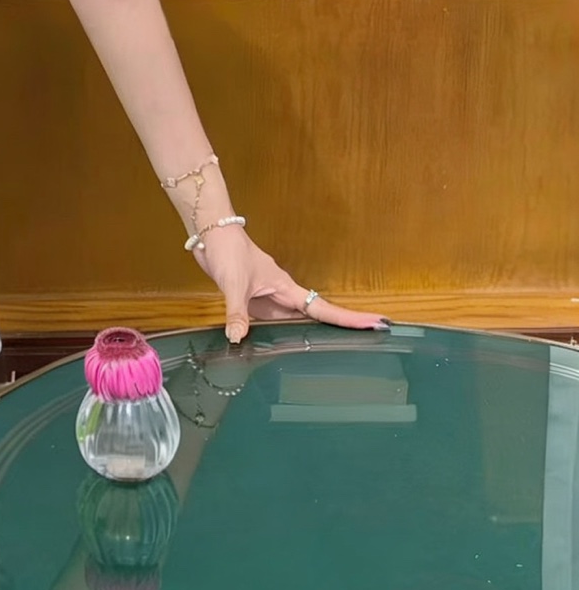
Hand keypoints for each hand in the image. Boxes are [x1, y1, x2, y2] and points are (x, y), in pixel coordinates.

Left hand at [193, 224, 388, 343]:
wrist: (211, 235)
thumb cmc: (228, 251)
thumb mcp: (233, 283)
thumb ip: (237, 312)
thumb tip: (238, 339)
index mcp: (286, 289)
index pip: (324, 308)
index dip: (350, 319)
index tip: (378, 324)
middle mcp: (283, 296)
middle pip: (318, 318)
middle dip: (344, 329)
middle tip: (374, 342)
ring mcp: (270, 299)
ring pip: (298, 323)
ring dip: (316, 336)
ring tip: (342, 354)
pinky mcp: (256, 302)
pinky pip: (275, 323)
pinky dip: (284, 336)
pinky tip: (284, 350)